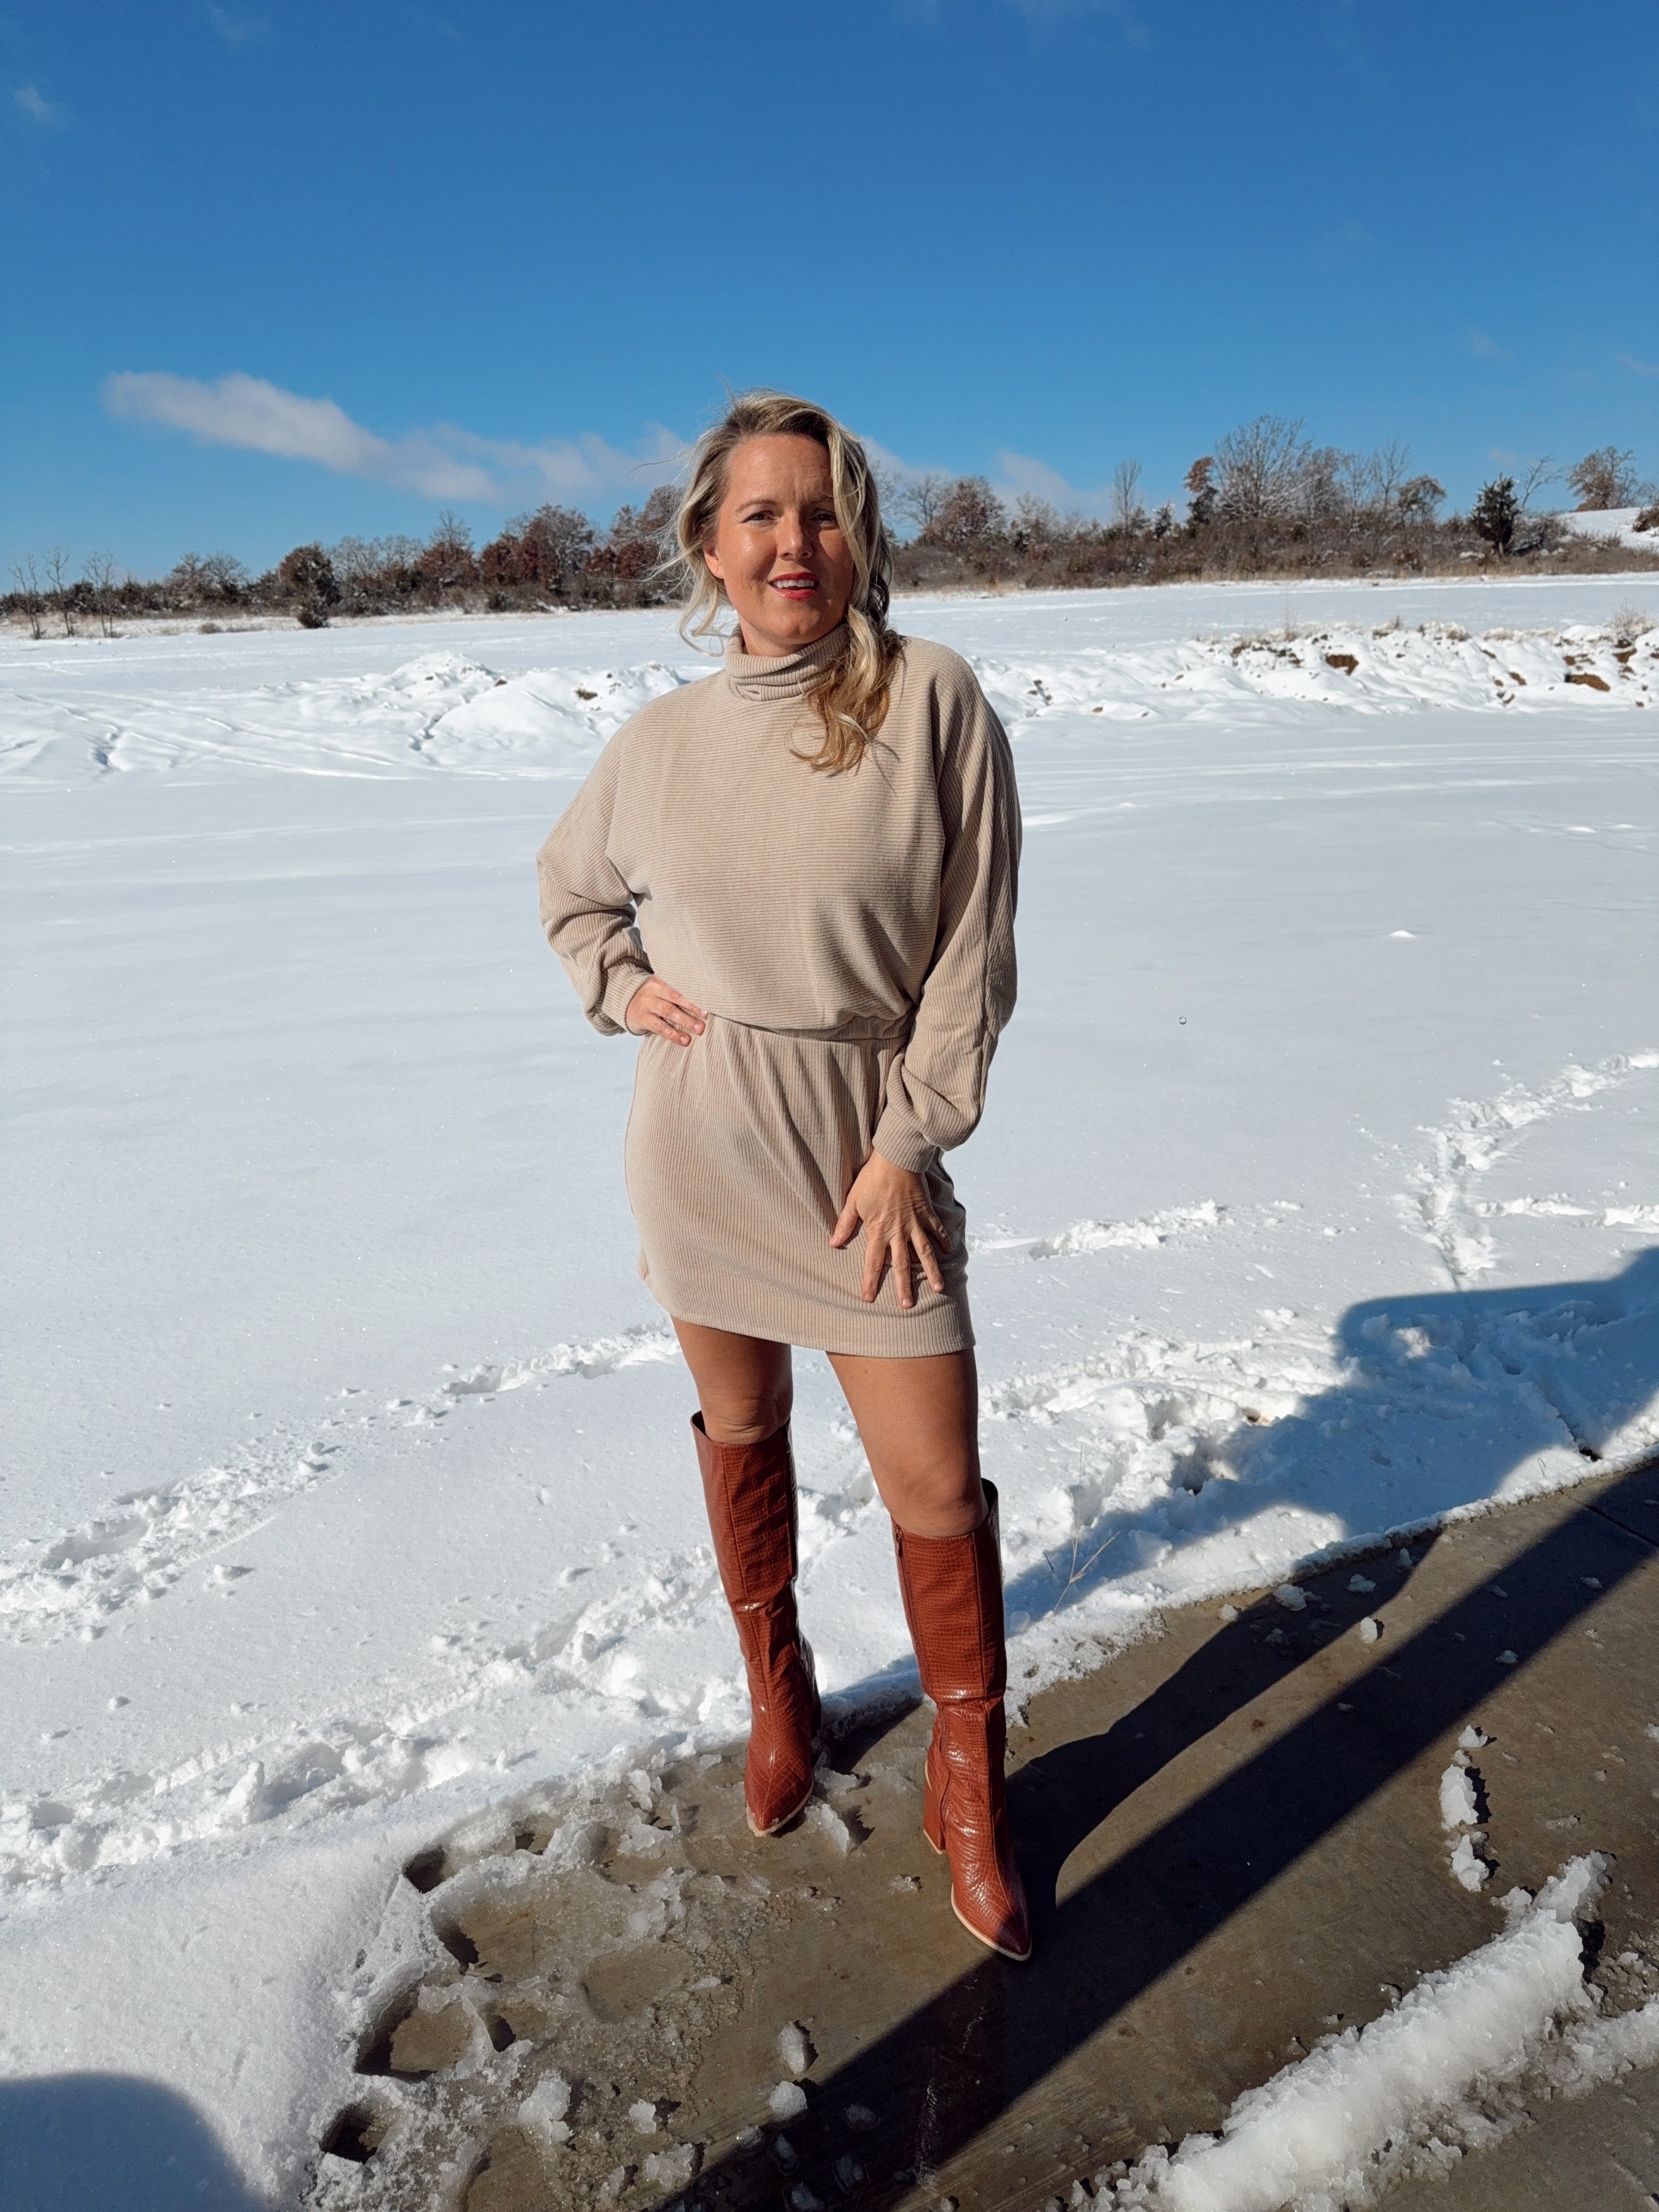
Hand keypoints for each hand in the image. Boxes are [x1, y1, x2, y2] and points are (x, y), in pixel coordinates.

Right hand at [624, 977, 705, 1045]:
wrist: (628, 1005)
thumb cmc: (656, 998)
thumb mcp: (664, 988)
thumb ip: (680, 989)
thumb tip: (710, 998)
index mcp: (662, 978)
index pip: (679, 981)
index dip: (694, 989)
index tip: (709, 997)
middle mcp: (653, 988)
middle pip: (675, 996)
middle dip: (692, 1005)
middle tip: (707, 1015)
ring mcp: (647, 1003)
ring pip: (668, 1011)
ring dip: (686, 1021)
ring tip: (699, 1029)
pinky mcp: (642, 1018)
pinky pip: (660, 1027)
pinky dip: (673, 1034)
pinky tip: (685, 1040)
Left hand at [830, 1152, 949, 1308]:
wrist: (896, 1158)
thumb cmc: (871, 1178)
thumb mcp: (853, 1201)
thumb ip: (845, 1224)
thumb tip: (833, 1243)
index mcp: (878, 1230)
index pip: (873, 1262)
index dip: (870, 1281)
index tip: (869, 1298)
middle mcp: (898, 1231)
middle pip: (901, 1264)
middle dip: (904, 1286)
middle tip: (907, 1305)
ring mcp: (915, 1223)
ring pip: (924, 1253)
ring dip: (932, 1271)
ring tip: (939, 1289)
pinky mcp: (927, 1212)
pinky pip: (937, 1230)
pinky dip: (943, 1241)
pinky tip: (949, 1252)